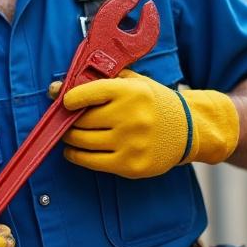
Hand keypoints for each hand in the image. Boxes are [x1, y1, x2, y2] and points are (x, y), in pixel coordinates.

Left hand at [58, 70, 238, 178]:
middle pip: (81, 120)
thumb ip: (100, 80)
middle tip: (65, 120)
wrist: (190, 129)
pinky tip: (74, 150)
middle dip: (68, 120)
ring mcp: (131, 143)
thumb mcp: (134, 82)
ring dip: (69, 138)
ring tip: (70, 134)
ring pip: (82, 141)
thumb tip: (56, 88)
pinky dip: (75, 155)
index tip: (66, 101)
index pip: (86, 93)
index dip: (69, 98)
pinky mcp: (131, 166)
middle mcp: (131, 117)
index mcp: (131, 92)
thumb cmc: (153, 103)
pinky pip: (90, 161)